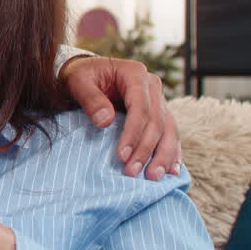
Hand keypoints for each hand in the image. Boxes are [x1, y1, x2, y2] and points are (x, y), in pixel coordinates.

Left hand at [60, 55, 181, 179]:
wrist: (85, 73)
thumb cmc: (80, 76)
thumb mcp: (78, 81)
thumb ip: (90, 99)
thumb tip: (105, 121)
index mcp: (135, 74)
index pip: (140, 108)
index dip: (133, 133)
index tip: (122, 156)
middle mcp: (152, 86)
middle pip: (156, 121)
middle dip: (146, 149)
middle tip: (132, 172)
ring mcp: (158, 100)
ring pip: (169, 129)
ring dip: (163, 155)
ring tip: (154, 176)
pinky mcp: (158, 113)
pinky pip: (170, 133)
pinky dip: (172, 152)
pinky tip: (171, 170)